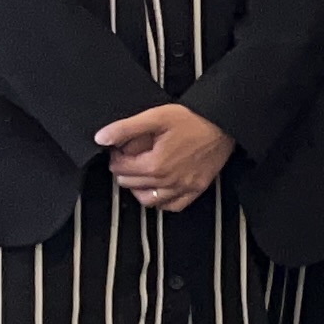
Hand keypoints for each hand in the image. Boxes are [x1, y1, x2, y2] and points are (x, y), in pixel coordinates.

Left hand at [96, 104, 233, 209]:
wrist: (223, 122)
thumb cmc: (192, 119)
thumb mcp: (155, 117)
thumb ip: (125, 128)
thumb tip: (101, 138)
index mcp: (155, 164)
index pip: (120, 168)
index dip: (115, 156)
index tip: (120, 147)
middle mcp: (168, 180)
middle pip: (130, 184)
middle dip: (125, 169)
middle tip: (129, 156)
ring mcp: (183, 187)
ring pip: (148, 199)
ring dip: (138, 188)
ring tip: (140, 173)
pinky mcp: (196, 189)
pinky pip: (172, 206)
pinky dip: (161, 201)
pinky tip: (159, 188)